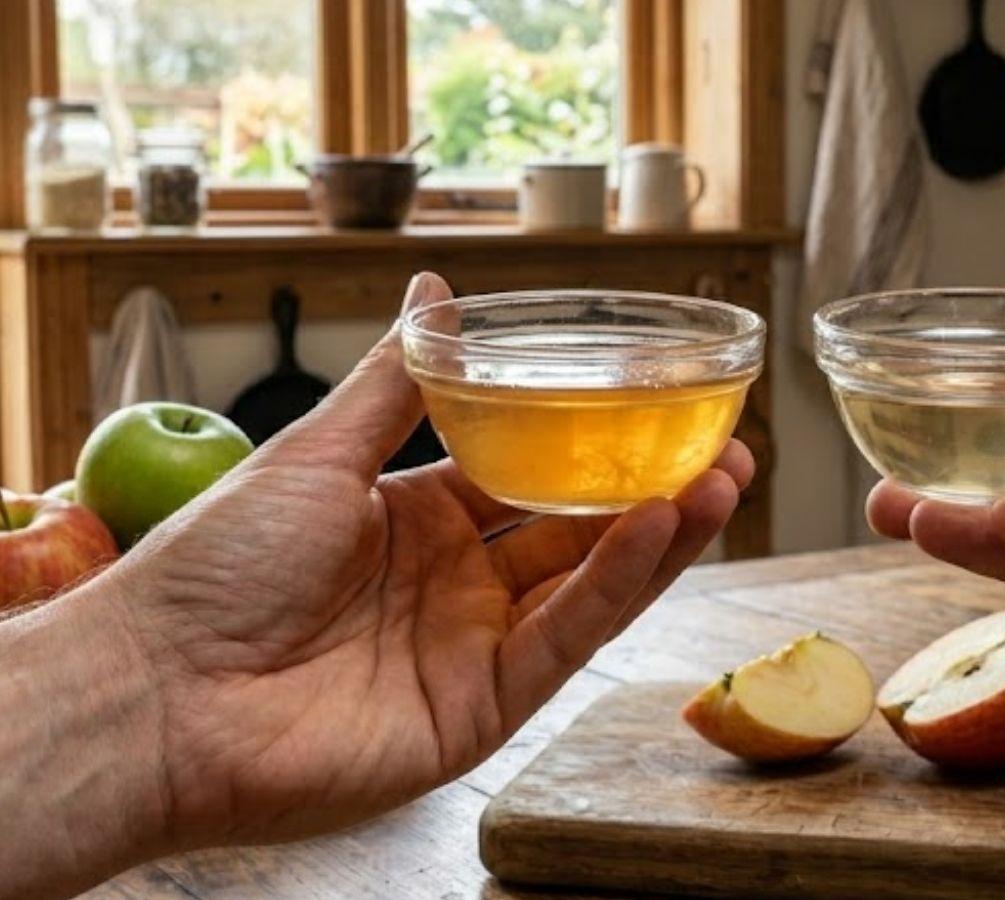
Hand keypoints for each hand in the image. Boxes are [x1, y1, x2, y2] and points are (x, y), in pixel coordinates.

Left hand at [0, 273, 751, 896]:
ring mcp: (472, 649)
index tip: (662, 411)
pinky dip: (614, 585)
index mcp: (418, 523)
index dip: (598, 448)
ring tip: (724, 478)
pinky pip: (562, 639)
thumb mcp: (320, 452)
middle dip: (656, 492)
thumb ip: (397, 379)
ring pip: (590, 586)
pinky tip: (656, 527)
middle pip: (579, 534)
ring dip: (660, 535)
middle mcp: (455, 587)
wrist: (158, 690)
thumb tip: (438, 286)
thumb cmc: (213, 567)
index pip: (532, 479)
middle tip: (727, 447)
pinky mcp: (480, 709)